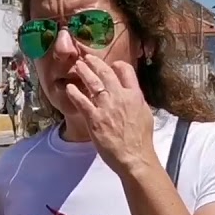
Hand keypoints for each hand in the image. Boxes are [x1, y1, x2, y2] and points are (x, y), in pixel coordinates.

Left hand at [65, 54, 156, 174]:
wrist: (134, 156)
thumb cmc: (141, 140)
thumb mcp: (145, 114)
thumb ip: (136, 100)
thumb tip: (131, 93)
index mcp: (134, 95)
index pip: (126, 71)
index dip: (117, 65)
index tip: (111, 64)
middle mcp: (120, 97)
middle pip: (106, 73)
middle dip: (95, 63)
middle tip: (87, 58)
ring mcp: (106, 107)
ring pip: (93, 83)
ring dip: (84, 72)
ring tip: (77, 66)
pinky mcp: (94, 118)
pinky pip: (81, 101)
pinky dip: (74, 93)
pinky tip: (69, 88)